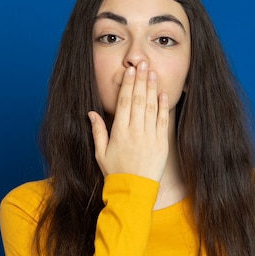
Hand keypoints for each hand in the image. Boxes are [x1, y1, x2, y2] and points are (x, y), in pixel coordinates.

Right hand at [88, 62, 169, 182]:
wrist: (134, 191)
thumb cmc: (116, 172)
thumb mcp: (100, 153)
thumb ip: (98, 131)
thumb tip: (91, 113)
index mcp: (119, 132)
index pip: (124, 102)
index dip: (127, 84)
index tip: (130, 71)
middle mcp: (135, 132)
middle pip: (138, 100)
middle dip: (140, 80)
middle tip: (142, 63)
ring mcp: (150, 137)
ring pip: (151, 107)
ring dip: (152, 89)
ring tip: (152, 73)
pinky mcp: (162, 143)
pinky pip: (162, 121)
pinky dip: (163, 107)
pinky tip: (163, 94)